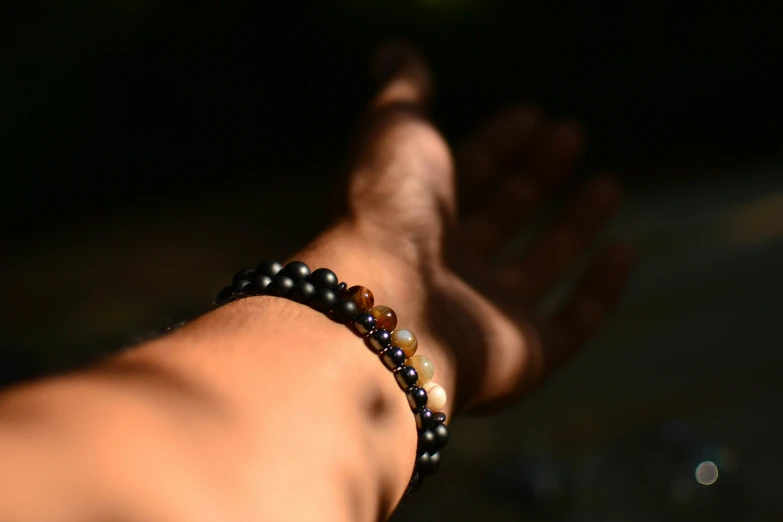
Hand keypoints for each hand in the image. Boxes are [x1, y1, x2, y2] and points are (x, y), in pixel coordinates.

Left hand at [314, 43, 631, 413]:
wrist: (388, 307)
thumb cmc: (390, 212)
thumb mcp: (397, 130)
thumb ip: (402, 89)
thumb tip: (394, 48)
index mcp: (413, 219)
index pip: (463, 177)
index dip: (496, 144)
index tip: (531, 113)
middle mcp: (447, 270)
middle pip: (501, 218)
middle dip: (535, 174)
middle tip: (570, 135)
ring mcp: (484, 316)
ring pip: (539, 267)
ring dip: (574, 225)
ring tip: (610, 182)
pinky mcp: (522, 358)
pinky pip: (571, 325)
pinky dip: (600, 291)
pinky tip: (625, 250)